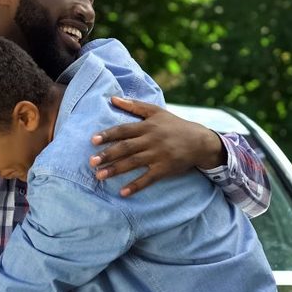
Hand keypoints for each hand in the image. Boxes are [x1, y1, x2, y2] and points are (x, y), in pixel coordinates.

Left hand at [90, 97, 225, 195]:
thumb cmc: (174, 125)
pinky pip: (148, 179)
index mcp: (147, 126)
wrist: (199, 141)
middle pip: (126, 147)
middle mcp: (151, 140)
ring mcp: (158, 155)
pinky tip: (123, 192)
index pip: (124, 130)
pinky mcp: (165, 169)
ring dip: (116, 170)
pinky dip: (136, 186)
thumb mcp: (156, 111)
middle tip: (91, 161)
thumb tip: (112, 98)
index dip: (108, 134)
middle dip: (108, 154)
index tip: (93, 140)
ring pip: (134, 163)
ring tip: (99, 176)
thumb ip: (134, 106)